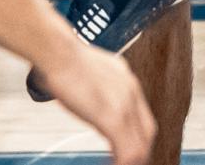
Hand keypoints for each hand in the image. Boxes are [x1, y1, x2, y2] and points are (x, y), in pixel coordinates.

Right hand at [37, 40, 155, 164]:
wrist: (57, 51)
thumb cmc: (64, 58)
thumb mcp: (91, 69)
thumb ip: (99, 86)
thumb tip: (93, 98)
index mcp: (126, 80)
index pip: (143, 117)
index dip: (139, 137)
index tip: (128, 146)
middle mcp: (131, 91)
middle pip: (147, 133)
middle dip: (139, 152)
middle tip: (125, 162)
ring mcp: (124, 106)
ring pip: (140, 147)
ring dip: (130, 162)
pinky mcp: (112, 118)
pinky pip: (127, 153)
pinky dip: (122, 164)